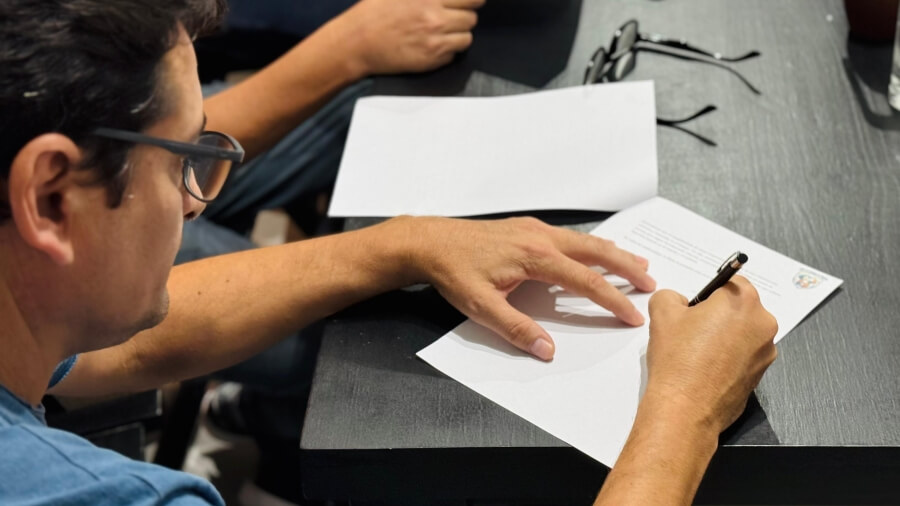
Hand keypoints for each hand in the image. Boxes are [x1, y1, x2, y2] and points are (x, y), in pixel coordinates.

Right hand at [337, 0, 484, 75]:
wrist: (357, 42)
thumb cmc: (373, 13)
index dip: (473, 0)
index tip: (470, 2)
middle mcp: (435, 18)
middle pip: (472, 18)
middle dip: (464, 16)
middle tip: (450, 17)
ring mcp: (435, 41)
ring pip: (467, 38)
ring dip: (458, 35)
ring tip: (441, 33)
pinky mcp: (431, 60)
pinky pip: (454, 55)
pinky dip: (448, 51)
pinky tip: (432, 45)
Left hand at [405, 216, 655, 359]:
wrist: (430, 243)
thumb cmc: (454, 270)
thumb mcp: (480, 306)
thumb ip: (515, 328)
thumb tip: (545, 349)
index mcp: (535, 256)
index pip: (585, 281)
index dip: (612, 300)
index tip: (632, 314)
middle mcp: (540, 237)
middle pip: (596, 252)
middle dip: (626, 268)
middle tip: (650, 282)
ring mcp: (534, 230)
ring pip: (585, 241)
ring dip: (612, 253)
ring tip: (636, 264)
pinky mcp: (526, 228)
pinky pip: (569, 237)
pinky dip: (591, 246)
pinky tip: (595, 251)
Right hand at [644, 276, 778, 432]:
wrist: (685, 409)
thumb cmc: (678, 361)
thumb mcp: (662, 312)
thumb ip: (671, 296)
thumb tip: (679, 302)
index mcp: (743, 301)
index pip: (730, 282)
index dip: (709, 293)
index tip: (696, 306)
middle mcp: (762, 324)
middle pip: (739, 308)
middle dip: (717, 315)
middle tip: (691, 329)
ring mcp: (765, 352)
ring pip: (742, 333)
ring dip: (724, 337)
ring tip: (696, 352)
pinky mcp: (760, 375)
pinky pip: (743, 356)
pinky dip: (728, 358)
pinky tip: (705, 368)